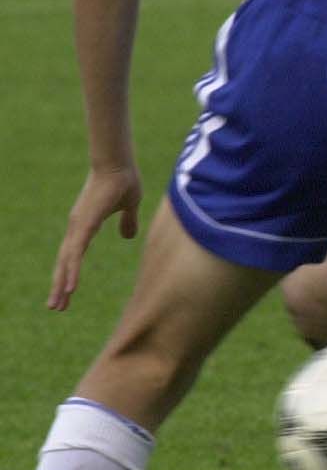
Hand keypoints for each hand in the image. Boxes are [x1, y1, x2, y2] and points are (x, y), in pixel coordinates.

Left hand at [51, 164, 142, 309]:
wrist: (118, 163)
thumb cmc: (123, 180)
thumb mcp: (128, 206)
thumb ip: (127, 221)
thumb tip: (127, 237)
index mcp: (85, 225)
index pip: (73, 254)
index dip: (69, 272)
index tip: (66, 292)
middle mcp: (76, 227)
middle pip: (64, 262)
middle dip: (59, 285)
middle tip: (55, 307)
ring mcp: (78, 226)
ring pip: (66, 262)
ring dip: (61, 285)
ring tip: (57, 305)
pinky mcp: (84, 225)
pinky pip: (75, 254)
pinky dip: (71, 272)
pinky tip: (69, 288)